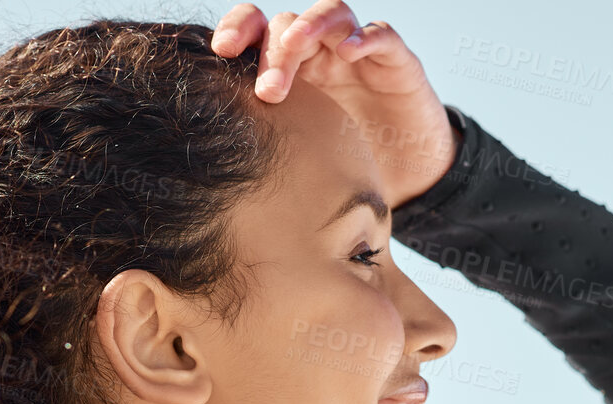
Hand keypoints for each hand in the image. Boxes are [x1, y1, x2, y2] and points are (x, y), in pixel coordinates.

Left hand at [210, 2, 460, 206]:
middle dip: (273, 51)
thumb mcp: (298, 158)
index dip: (239, 31)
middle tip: (268, 91)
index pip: (258, 33)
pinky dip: (366, 37)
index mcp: (291, 72)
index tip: (219, 53)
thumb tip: (204, 168)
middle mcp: (321, 54)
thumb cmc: (346, 166)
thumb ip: (263, 148)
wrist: (408, 177)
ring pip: (331, 15)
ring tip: (295, 45)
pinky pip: (381, 35)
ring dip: (310, 27)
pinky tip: (351, 51)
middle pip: (289, 26)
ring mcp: (358, 54)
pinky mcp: (397, 63)